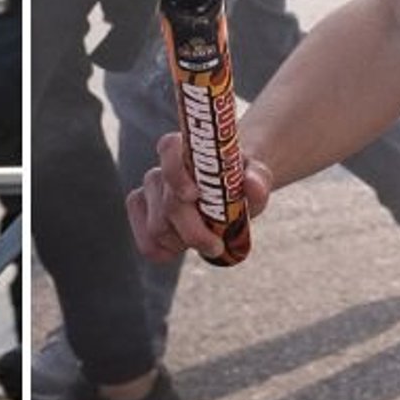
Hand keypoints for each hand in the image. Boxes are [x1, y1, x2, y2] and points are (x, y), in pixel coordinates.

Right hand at [126, 130, 272, 263]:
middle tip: (217, 245)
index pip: (168, 148)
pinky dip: (164, 252)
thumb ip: (258, 179)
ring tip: (205, 241)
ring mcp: (148, 191)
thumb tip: (253, 186)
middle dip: (193, 231)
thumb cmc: (239, 180)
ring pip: (157, 227)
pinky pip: (146, 241)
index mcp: (186, 148)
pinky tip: (180, 249)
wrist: (226, 191)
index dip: (175, 174)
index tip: (194, 195)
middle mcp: (161, 167)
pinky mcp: (141, 212)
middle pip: (168, 203)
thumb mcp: (257, 176)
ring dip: (183, 242)